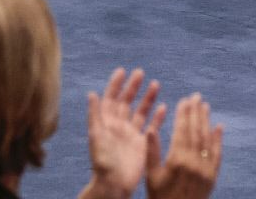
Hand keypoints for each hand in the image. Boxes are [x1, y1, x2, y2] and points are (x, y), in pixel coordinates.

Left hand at [84, 68, 163, 198]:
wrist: (114, 184)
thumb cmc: (102, 161)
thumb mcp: (96, 135)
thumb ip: (95, 114)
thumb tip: (92, 93)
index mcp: (106, 122)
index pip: (111, 98)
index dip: (115, 84)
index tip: (122, 71)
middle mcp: (119, 126)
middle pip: (127, 101)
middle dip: (133, 87)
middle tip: (141, 73)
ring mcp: (131, 134)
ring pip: (141, 112)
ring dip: (147, 98)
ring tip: (155, 84)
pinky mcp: (142, 144)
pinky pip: (151, 127)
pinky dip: (157, 117)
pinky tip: (164, 107)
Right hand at [145, 93, 222, 198]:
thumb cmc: (160, 197)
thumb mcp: (151, 175)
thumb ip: (151, 151)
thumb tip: (150, 128)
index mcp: (177, 160)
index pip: (182, 130)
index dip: (183, 114)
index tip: (184, 99)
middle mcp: (194, 163)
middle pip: (196, 131)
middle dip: (195, 112)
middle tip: (196, 96)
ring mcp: (205, 169)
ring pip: (207, 140)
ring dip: (206, 121)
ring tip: (205, 106)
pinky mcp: (213, 176)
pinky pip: (217, 154)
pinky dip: (218, 139)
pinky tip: (219, 127)